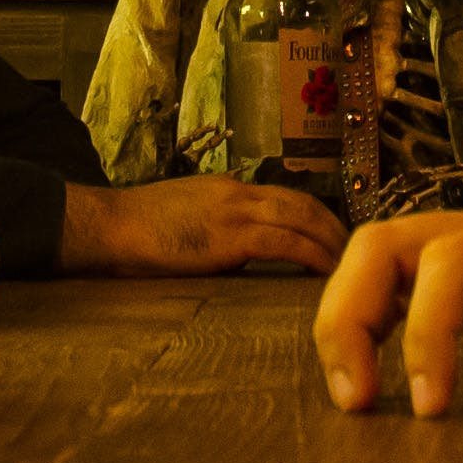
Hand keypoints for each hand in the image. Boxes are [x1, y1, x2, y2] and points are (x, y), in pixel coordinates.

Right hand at [60, 175, 347, 275]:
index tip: (333, 238)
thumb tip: (239, 256)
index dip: (317, 216)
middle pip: (304, 203)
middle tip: (354, 254)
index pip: (286, 196)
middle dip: (334, 227)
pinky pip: (285, 242)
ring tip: (349, 266)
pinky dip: (312, 255)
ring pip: (303, 218)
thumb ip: (216, 231)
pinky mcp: (229, 236)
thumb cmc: (135, 232)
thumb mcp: (185, 220)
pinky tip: (327, 273)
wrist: (108, 225)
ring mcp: (234, 211)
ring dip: (332, 242)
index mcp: (228, 189)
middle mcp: (238, 193)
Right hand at [314, 204, 462, 422]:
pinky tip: (373, 390)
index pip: (456, 258)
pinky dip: (367, 326)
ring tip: (355, 404)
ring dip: (346, 319)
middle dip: (352, 314)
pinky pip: (396, 286)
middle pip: (387, 241)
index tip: (431, 407)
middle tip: (357, 406)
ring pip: (376, 256)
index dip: (427, 326)